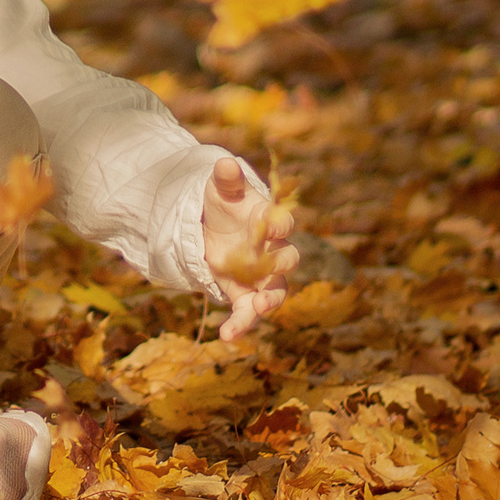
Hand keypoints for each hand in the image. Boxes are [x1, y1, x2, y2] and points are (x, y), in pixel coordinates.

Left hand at [202, 156, 298, 341]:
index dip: (280, 225)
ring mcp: (261, 275)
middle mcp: (272, 251)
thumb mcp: (220, 190)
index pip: (283, 223)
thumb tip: (225, 163)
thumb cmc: (224, 205)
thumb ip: (226, 179)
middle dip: (280, 265)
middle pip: (287, 260)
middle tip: (269, 267)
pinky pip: (248, 311)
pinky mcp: (245, 294)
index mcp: (269, 221)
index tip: (274, 227)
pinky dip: (241, 325)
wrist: (212, 229)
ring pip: (275, 292)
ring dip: (269, 302)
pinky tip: (227, 336)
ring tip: (258, 310)